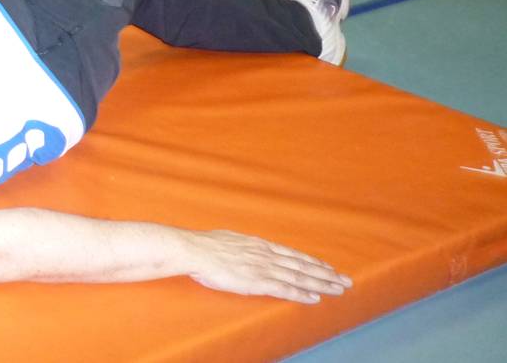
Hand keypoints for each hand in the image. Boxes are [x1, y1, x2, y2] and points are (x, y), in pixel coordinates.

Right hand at [184, 229, 351, 303]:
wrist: (194, 249)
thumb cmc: (206, 246)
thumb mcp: (230, 241)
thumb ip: (244, 247)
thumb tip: (246, 249)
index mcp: (260, 245)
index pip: (293, 255)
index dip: (312, 262)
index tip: (328, 268)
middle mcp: (266, 255)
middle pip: (303, 266)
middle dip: (326, 274)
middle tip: (346, 281)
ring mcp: (263, 268)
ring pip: (299, 277)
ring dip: (321, 284)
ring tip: (339, 289)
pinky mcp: (257, 281)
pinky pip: (284, 289)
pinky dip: (301, 294)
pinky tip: (315, 298)